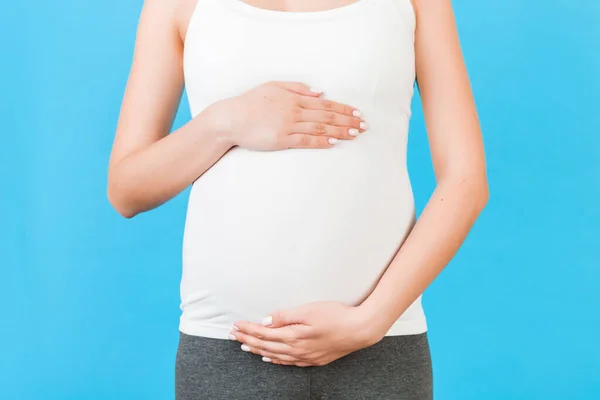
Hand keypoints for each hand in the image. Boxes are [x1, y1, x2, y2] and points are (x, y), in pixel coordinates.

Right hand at [206, 81, 366, 150]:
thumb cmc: (250, 103)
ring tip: (355, 134)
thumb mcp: (273, 86)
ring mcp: (288, 124)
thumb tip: (320, 92)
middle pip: (327, 115)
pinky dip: (321, 141)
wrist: (230, 118)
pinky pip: (305, 140)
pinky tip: (333, 142)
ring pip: (320, 127)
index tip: (358, 114)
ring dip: (340, 131)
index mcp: (294, 97)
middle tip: (364, 126)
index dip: (344, 109)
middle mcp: (294, 110)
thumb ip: (297, 88)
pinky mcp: (281, 139)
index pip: (325, 103)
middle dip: (348, 120)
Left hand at [229, 302, 384, 366]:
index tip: (235, 325)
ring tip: (245, 346)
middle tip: (233, 335)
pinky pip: (288, 362)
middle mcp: (296, 349)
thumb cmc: (336, 316)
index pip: (263, 333)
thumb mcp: (308, 310)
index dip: (247, 329)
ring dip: (258, 350)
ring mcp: (305, 356)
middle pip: (265, 345)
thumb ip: (285, 316)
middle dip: (247, 340)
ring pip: (274, 355)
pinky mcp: (313, 359)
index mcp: (293, 336)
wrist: (359, 330)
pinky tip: (270, 357)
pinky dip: (275, 359)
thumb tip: (265, 321)